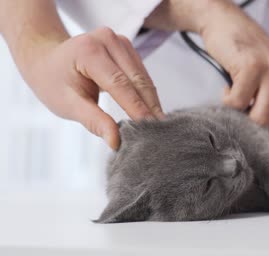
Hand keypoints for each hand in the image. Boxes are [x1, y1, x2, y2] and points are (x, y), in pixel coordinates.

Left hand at [20, 27, 164, 148]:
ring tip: (158, 125)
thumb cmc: (53, 82)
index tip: (150, 129)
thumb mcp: (67, 104)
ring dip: (151, 101)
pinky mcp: (126, 47)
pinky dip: (146, 93)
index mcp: (89, 51)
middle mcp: (107, 40)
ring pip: (143, 77)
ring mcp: (119, 41)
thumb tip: (116, 141)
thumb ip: (93, 121)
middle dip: (149, 107)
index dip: (137, 108)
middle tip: (160, 132)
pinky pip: (142, 74)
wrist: (46, 59)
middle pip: (136, 80)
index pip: (120, 84)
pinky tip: (151, 111)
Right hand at [205, 2, 268, 157]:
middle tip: (246, 140)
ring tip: (233, 108)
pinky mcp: (252, 65)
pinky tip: (225, 92)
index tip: (266, 159)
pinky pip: (238, 102)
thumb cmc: (245, 58)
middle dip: (265, 142)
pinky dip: (227, 102)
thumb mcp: (268, 81)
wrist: (226, 22)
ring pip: (260, 118)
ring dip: (242, 120)